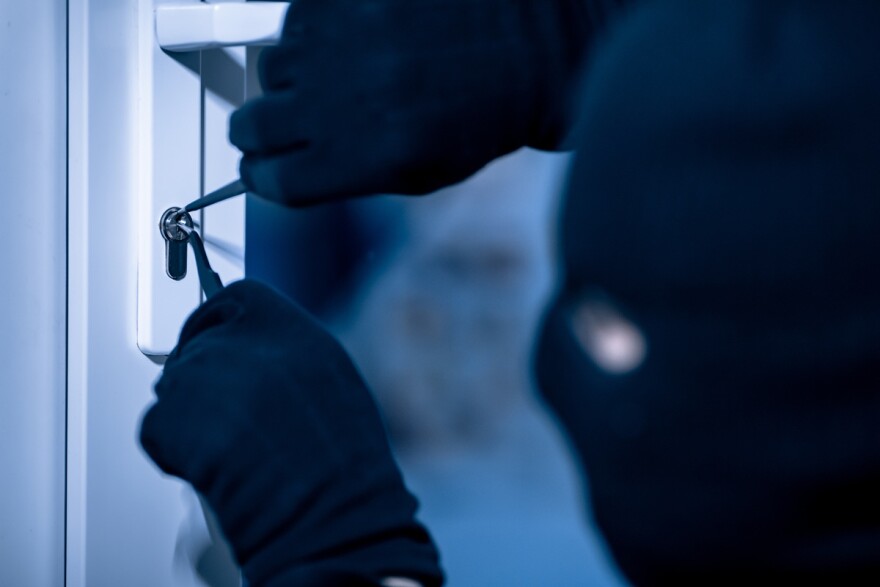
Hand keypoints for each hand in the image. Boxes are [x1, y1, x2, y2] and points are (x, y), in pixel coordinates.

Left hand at [140, 280, 442, 586]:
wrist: (318, 498)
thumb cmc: (337, 448)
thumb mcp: (330, 374)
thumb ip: (290, 352)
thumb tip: (267, 361)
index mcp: (278, 320)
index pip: (233, 298)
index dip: (220, 320)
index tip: (217, 335)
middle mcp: (231, 338)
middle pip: (199, 346)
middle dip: (207, 377)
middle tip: (228, 413)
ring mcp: (193, 375)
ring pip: (177, 388)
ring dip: (194, 414)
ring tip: (233, 447)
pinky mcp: (165, 417)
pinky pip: (160, 429)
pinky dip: (176, 450)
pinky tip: (215, 466)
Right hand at [231, 0, 598, 205]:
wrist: (525, 45)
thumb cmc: (481, 115)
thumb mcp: (420, 172)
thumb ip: (347, 176)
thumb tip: (288, 170)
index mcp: (365, 159)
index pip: (273, 180)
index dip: (263, 177)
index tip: (263, 169)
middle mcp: (343, 102)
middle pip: (251, 126)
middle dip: (256, 133)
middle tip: (274, 127)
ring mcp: (338, 43)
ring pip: (269, 71)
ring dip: (291, 81)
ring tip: (338, 76)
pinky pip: (294, 24)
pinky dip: (313, 37)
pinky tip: (353, 41)